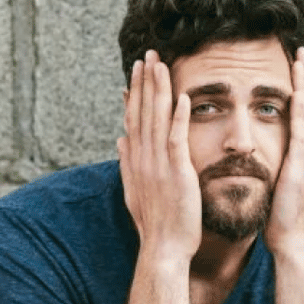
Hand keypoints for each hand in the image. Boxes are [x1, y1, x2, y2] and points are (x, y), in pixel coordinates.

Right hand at [118, 50, 201, 262]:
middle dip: (144, 81)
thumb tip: (121, 140)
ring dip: (158, 90)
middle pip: (142, 112)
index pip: (133, 119)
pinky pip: (177, 139)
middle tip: (147, 54)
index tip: (135, 71)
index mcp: (136, 160)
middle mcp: (143, 158)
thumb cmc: (156, 224)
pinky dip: (179, 117)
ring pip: (157, 119)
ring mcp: (158, 164)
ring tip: (160, 64)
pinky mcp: (177, 173)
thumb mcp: (136, 190)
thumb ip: (128, 162)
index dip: (135, 93)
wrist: (164, 249)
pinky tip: (182, 96)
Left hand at [265, 46, 303, 255]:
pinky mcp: (300, 169)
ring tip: (301, 64)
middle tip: (301, 52)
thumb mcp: (278, 176)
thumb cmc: (278, 210)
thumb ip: (277, 156)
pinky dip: (301, 114)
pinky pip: (302, 136)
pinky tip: (296, 96)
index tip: (295, 63)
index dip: (303, 86)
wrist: (287, 236)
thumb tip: (266, 143)